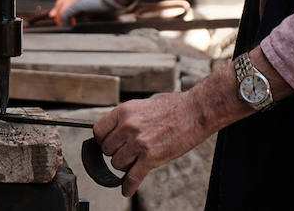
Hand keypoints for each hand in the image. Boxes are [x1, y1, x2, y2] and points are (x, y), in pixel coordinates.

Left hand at [49, 0, 128, 24]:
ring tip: (67, 25)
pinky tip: (69, 25)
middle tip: (64, 21)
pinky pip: (64, 15)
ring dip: (62, 18)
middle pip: (60, 1)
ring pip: (60, 9)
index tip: (64, 12)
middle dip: (60, 12)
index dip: (64, 4)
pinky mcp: (75, 4)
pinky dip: (64, 21)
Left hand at [93, 92, 210, 195]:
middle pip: (107, 150)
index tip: (108, 143)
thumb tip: (117, 129)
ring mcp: (139, 143)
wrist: (195, 112)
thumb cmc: (174, 106)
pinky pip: (132, 178)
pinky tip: (127, 190)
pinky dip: (128, 186)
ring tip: (136, 160)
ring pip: (117, 164)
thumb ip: (128, 118)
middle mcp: (128, 126)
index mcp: (125, 111)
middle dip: (116, 152)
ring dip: (125, 165)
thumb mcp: (143, 104)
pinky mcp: (151, 158)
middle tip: (127, 151)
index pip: (98, 131)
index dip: (103, 139)